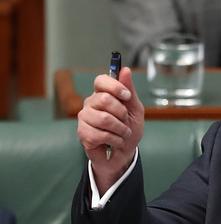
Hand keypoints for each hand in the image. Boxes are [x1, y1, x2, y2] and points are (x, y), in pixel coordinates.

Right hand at [77, 67, 143, 192]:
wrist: (125, 153)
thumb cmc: (129, 129)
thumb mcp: (135, 109)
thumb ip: (130, 90)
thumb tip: (125, 69)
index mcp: (103, 94)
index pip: (100, 80)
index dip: (115, 86)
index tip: (126, 96)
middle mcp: (90, 104)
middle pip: (103, 99)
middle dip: (121, 113)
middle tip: (125, 121)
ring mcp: (84, 118)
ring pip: (104, 119)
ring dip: (120, 129)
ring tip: (122, 134)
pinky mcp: (82, 133)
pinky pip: (100, 134)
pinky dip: (115, 140)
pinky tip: (115, 142)